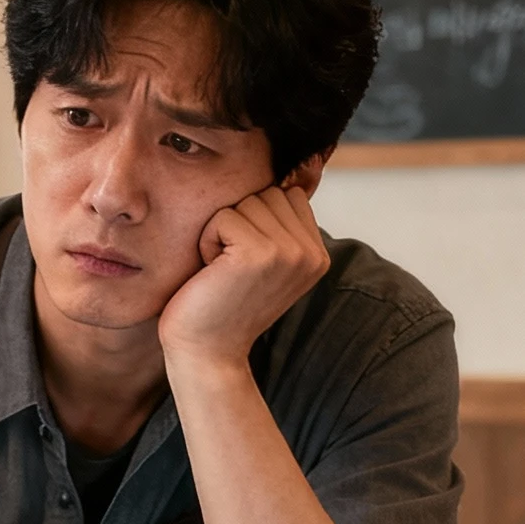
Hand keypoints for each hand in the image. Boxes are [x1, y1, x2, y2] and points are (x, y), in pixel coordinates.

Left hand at [157, 178, 330, 370]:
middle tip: (231, 268)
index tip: (246, 263)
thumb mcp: (263, 261)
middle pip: (267, 194)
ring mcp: (289, 253)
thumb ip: (281, 225)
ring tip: (223, 270)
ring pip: (246, 202)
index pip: (286, 195)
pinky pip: (223, 217)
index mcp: (317, 254)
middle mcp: (311, 253)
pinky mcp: (260, 254)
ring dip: (222, 232)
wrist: (207, 352)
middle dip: (238, 223)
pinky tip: (212, 273)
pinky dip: (207, 241)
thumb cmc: (223, 303)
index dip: (255, 221)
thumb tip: (294, 171)